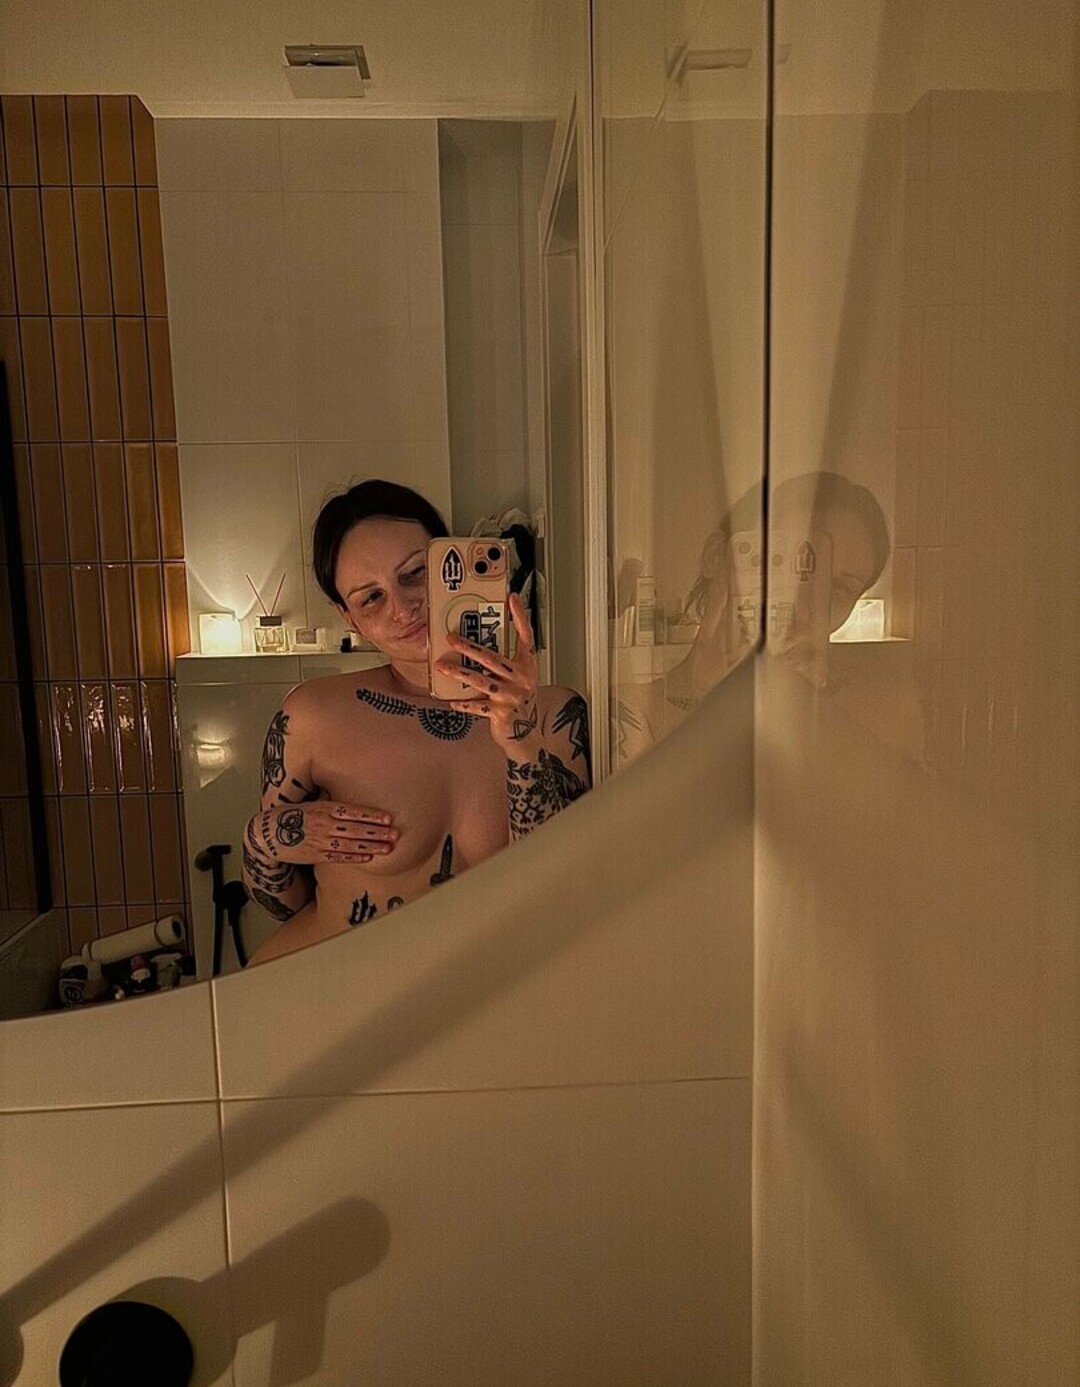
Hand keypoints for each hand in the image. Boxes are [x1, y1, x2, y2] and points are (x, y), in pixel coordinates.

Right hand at [248, 801, 398, 865]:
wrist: (268, 835)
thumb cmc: (292, 815)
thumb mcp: (310, 803)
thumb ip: (330, 803)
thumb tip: (352, 799)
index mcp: (322, 808)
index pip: (350, 812)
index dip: (370, 815)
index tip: (387, 818)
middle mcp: (322, 825)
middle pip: (354, 829)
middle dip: (377, 832)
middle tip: (395, 834)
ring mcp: (320, 841)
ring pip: (350, 844)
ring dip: (370, 847)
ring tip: (388, 848)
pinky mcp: (316, 855)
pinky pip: (339, 857)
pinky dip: (354, 858)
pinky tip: (369, 858)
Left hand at [436, 593, 539, 750]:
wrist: (527, 732)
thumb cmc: (519, 700)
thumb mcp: (520, 677)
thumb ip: (506, 661)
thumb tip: (480, 645)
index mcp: (527, 666)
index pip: (525, 636)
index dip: (520, 617)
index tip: (512, 598)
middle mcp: (521, 679)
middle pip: (492, 658)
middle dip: (469, 647)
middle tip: (451, 638)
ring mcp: (511, 696)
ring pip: (480, 680)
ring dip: (458, 673)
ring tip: (441, 666)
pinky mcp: (501, 713)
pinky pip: (478, 706)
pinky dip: (464, 703)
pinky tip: (451, 701)